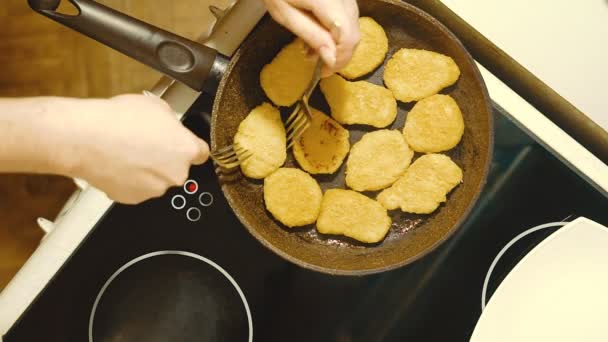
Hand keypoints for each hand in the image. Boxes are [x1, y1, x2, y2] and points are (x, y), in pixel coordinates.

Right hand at [67, 94, 208, 203]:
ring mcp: (154, 189)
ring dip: (146, 169)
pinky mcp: (133, 199)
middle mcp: (175, 174)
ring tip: (127, 150)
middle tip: (145, 142)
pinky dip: (129, 178)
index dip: (190, 146)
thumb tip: (169, 127)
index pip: (201, 153)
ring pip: (156, 179)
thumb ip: (171, 122)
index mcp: (186, 150)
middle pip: (177, 167)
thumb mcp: (157, 106)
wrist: (86, 138)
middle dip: (165, 157)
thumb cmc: (119, 120)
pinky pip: (136, 188)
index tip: (183, 145)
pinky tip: (118, 162)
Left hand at [263, 0, 359, 75]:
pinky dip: (337, 31)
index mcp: (326, 1)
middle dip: (339, 55)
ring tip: (313, 50)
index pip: (347, 37)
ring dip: (338, 44)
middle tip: (320, 66)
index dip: (339, 58)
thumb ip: (311, 36)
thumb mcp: (286, 15)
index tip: (324, 71)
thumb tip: (331, 59)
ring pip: (353, 26)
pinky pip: (348, 17)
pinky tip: (319, 35)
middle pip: (354, 33)